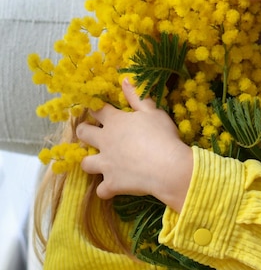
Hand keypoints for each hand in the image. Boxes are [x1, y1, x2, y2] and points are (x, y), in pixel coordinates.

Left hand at [76, 79, 192, 211]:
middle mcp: (105, 142)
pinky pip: (102, 190)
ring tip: (96, 162)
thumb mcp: (152, 111)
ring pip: (86, 163)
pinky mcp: (112, 184)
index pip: (98, 110)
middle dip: (83, 130)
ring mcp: (106, 164)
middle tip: (88, 131)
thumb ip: (137, 96)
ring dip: (89, 162)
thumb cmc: (162, 135)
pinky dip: (106, 189)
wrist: (168, 167)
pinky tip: (112, 188)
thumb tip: (124, 79)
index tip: (95, 107)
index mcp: (115, 122)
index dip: (95, 107)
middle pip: (83, 133)